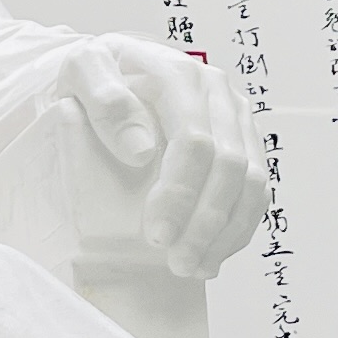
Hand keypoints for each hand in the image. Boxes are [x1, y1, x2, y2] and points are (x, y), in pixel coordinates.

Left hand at [53, 36, 266, 282]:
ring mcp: (235, 115)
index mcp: (177, 74)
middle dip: (204, 221)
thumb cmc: (92, 79)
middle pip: (230, 165)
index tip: (157, 235)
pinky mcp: (244, 138)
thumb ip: (104, 103)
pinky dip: (237, 227)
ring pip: (251, 181)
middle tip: (176, 262)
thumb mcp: (80, 74)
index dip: (180, 192)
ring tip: (193, 266)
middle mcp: (216, 90)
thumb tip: (141, 150)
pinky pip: (256, 190)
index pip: (193, 140)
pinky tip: (210, 255)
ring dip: (225, 231)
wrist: (114, 70)